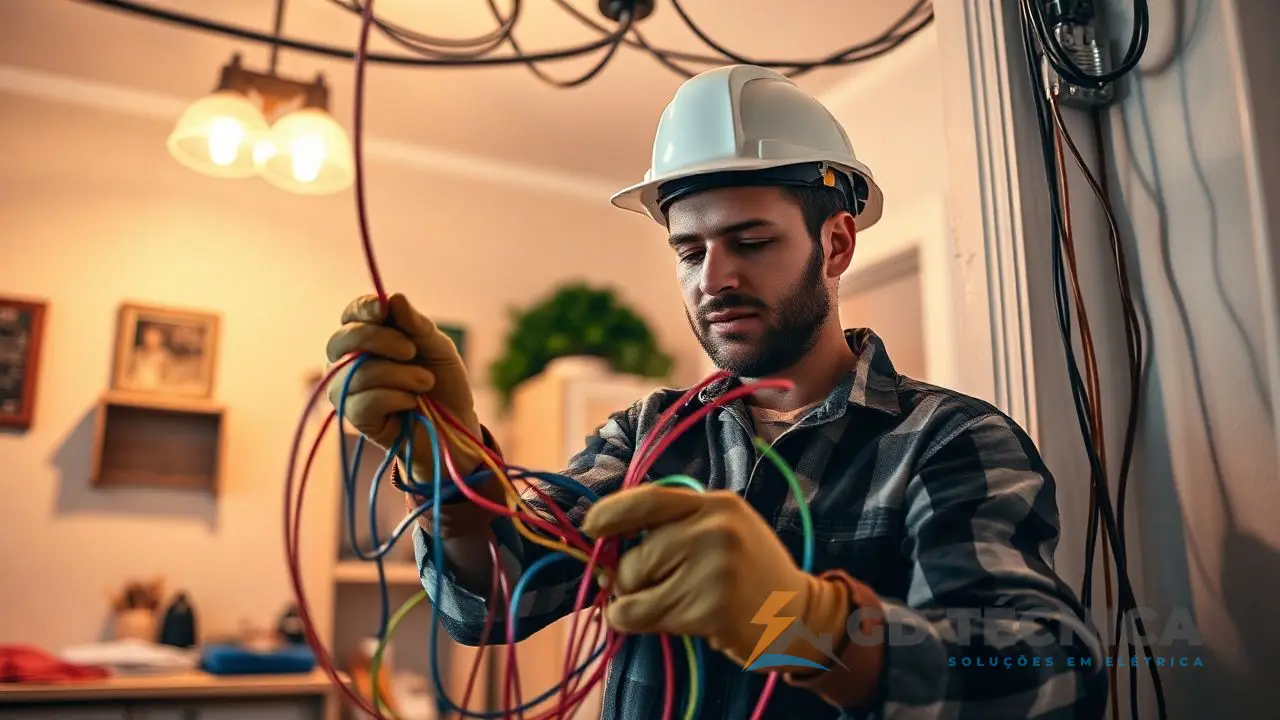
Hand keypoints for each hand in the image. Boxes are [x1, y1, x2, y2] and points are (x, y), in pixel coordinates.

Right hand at [325, 293, 502, 536]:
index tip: (384, 309)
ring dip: (400, 375)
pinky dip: (395, 397)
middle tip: (411, 350)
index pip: (352, 315)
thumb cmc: (443, 384)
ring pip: (358, 371)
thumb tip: (394, 298)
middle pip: (343, 339)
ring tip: (425, 382)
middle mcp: (349, 361)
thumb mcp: (438, 349)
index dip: (364, 308)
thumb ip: (417, 325)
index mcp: (369, 338)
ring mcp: (347, 389)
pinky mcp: (354, 418)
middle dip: (380, 340)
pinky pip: (364, 401)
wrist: (454, 427)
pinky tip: (410, 403)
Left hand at [581, 485, 851, 670]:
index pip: (647, 500)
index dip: (609, 513)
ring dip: (634, 602)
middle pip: (632, 555)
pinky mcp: (709, 608)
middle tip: (650, 587)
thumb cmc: (747, 572)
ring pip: (630, 587)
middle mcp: (714, 529)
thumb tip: (602, 546)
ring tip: (669, 603)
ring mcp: (713, 569)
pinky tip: (669, 621)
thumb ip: (672, 527)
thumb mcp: (719, 530)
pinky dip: (637, 622)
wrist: (797, 615)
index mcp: (715, 504)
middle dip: (626, 577)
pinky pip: (641, 616)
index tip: (590, 527)